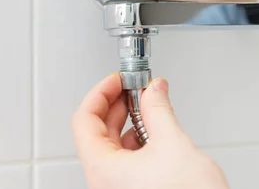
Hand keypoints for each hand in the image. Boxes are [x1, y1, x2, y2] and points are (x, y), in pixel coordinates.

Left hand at [72, 73, 229, 188]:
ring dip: (129, 120)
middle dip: (117, 104)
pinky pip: (127, 158)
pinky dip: (138, 138)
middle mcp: (105, 181)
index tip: (118, 79)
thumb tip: (154, 89)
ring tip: (149, 105)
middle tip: (136, 86)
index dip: (100, 93)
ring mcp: (118, 186)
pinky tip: (156, 129)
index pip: (84, 120)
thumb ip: (159, 110)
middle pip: (97, 131)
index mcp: (103, 170)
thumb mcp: (173, 144)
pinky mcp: (134, 188)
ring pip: (113, 145)